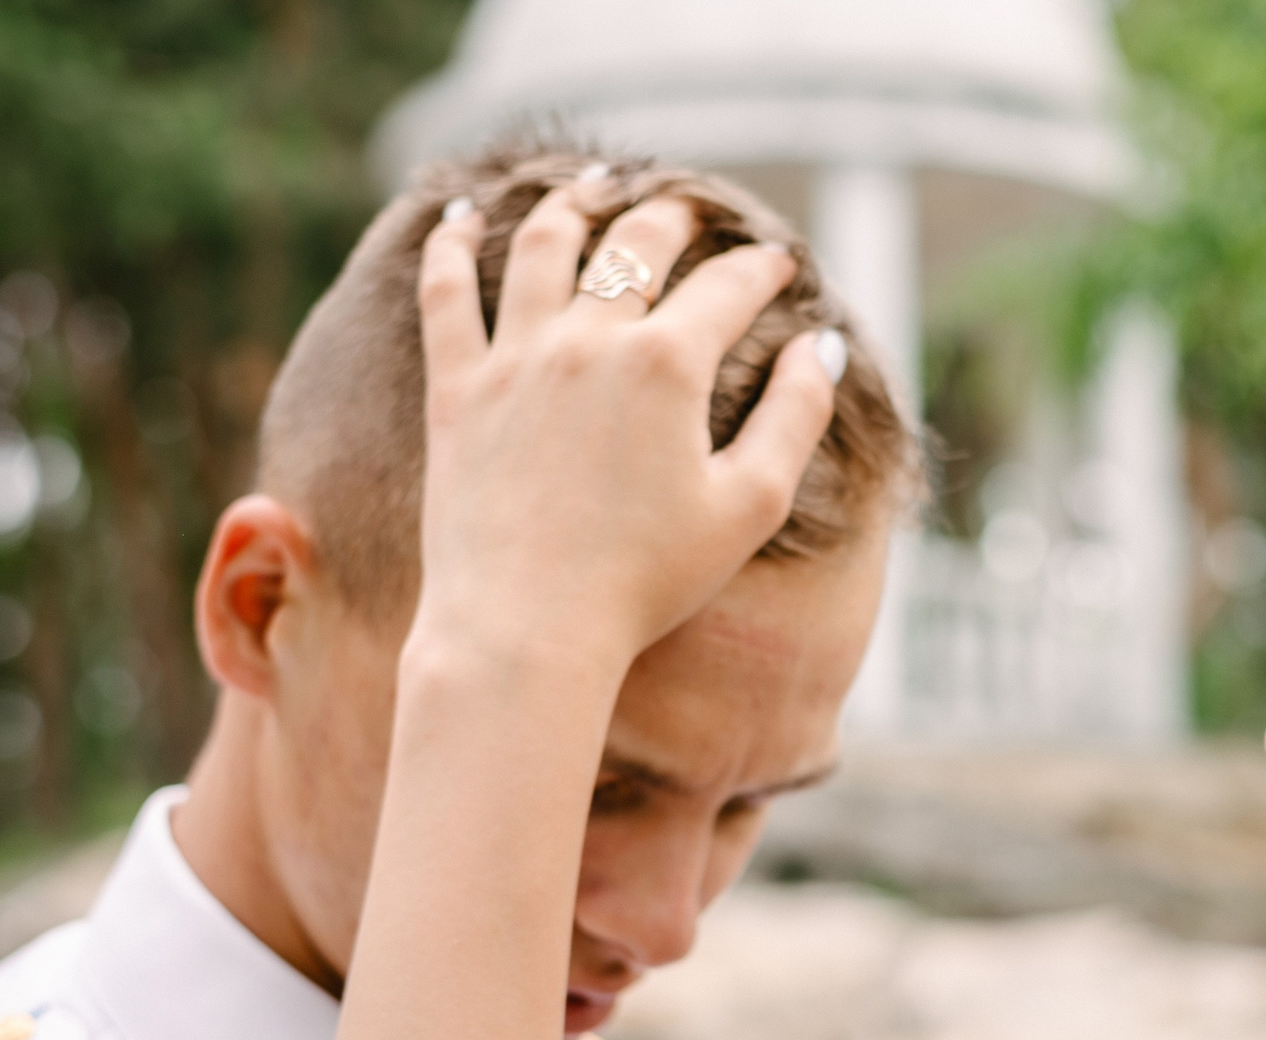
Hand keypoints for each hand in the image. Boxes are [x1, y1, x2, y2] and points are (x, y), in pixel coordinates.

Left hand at [411, 188, 840, 672]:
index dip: (763, 269)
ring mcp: (515, 358)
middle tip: (691, 214)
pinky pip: (446, 293)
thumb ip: (796, 417)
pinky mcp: (457, 389)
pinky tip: (460, 217)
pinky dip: (452, 244)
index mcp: (668, 363)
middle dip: (675, 218)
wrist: (526, 629)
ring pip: (543, 244)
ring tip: (593, 185)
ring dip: (574, 204)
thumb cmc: (648, 582)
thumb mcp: (750, 506)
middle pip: (636, 242)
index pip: (728, 287)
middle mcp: (589, 339)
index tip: (779, 265)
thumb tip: (818, 347)